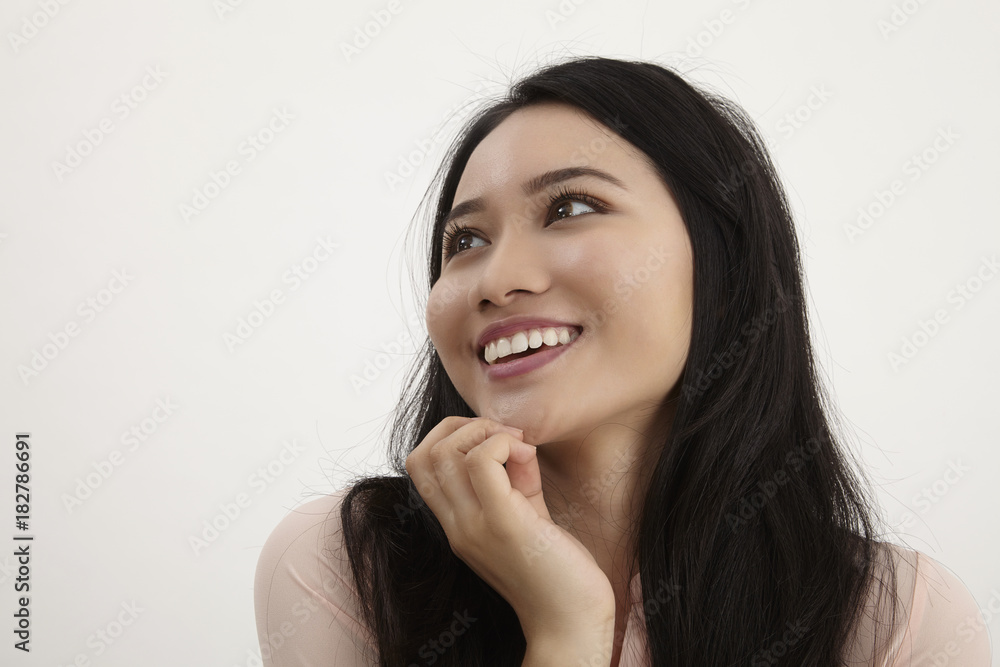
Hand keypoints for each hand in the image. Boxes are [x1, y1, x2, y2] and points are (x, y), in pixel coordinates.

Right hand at [404, 417, 615, 641]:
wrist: (571, 623)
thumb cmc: (557, 570)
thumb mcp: (529, 514)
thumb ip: (516, 479)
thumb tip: (515, 442)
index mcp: (457, 524)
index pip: (419, 464)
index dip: (449, 435)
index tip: (494, 439)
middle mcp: (456, 526)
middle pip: (424, 453)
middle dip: (465, 425)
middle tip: (507, 436)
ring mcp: (474, 526)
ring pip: (447, 452)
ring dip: (485, 431)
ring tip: (519, 445)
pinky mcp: (503, 524)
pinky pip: (482, 461)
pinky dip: (504, 442)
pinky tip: (528, 455)